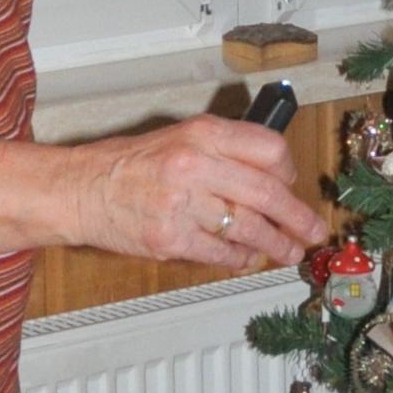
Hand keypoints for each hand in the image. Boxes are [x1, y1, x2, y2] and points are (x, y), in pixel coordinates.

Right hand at [70, 109, 323, 271]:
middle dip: (297, 217)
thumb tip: (273, 178)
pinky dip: (238, 259)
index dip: (289, 170)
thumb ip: (224, 152)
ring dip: (275, 245)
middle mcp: (194, 165)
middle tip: (313, 231)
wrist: (79, 189)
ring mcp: (181, 204)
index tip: (292, 185)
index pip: (268, 149)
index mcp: (201, 134)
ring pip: (248, 228)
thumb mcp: (179, 139)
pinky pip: (220, 253)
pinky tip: (246, 259)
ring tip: (289, 252)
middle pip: (267, 193)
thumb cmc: (129, 165)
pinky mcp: (170, 239)